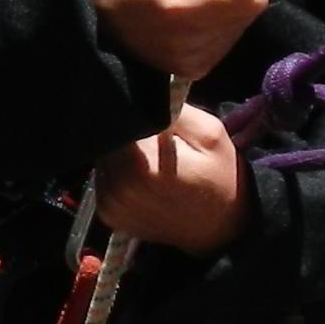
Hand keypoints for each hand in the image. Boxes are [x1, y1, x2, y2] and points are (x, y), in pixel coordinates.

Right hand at [84, 0, 266, 80]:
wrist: (87, 14)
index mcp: (184, 4)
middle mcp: (193, 39)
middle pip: (247, 11)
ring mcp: (193, 60)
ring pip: (238, 26)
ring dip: (223, 7)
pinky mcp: (192, 70)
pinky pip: (224, 41)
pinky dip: (214, 24)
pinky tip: (185, 17)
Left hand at [94, 102, 247, 253]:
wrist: (221, 230)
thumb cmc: (219, 177)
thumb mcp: (209, 134)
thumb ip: (172, 110)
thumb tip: (140, 93)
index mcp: (140, 165)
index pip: (118, 121)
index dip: (132, 112)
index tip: (149, 114)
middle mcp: (117, 187)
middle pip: (107, 140)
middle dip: (126, 133)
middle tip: (153, 137)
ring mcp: (109, 205)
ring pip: (103, 159)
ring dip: (120, 154)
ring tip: (150, 158)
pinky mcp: (108, 215)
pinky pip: (103, 180)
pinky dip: (118, 174)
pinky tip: (143, 177)